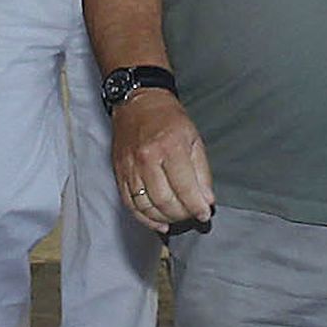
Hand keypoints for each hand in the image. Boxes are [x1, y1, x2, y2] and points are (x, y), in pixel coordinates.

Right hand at [111, 89, 214, 233]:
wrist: (137, 103)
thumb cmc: (168, 119)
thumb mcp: (194, 139)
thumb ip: (202, 172)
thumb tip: (207, 200)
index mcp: (170, 147)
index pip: (185, 188)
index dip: (197, 207)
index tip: (205, 214)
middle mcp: (147, 158)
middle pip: (165, 201)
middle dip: (182, 214)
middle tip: (192, 214)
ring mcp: (130, 167)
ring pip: (146, 206)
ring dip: (164, 219)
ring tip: (177, 218)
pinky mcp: (119, 173)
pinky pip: (130, 204)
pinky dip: (144, 218)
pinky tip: (158, 223)